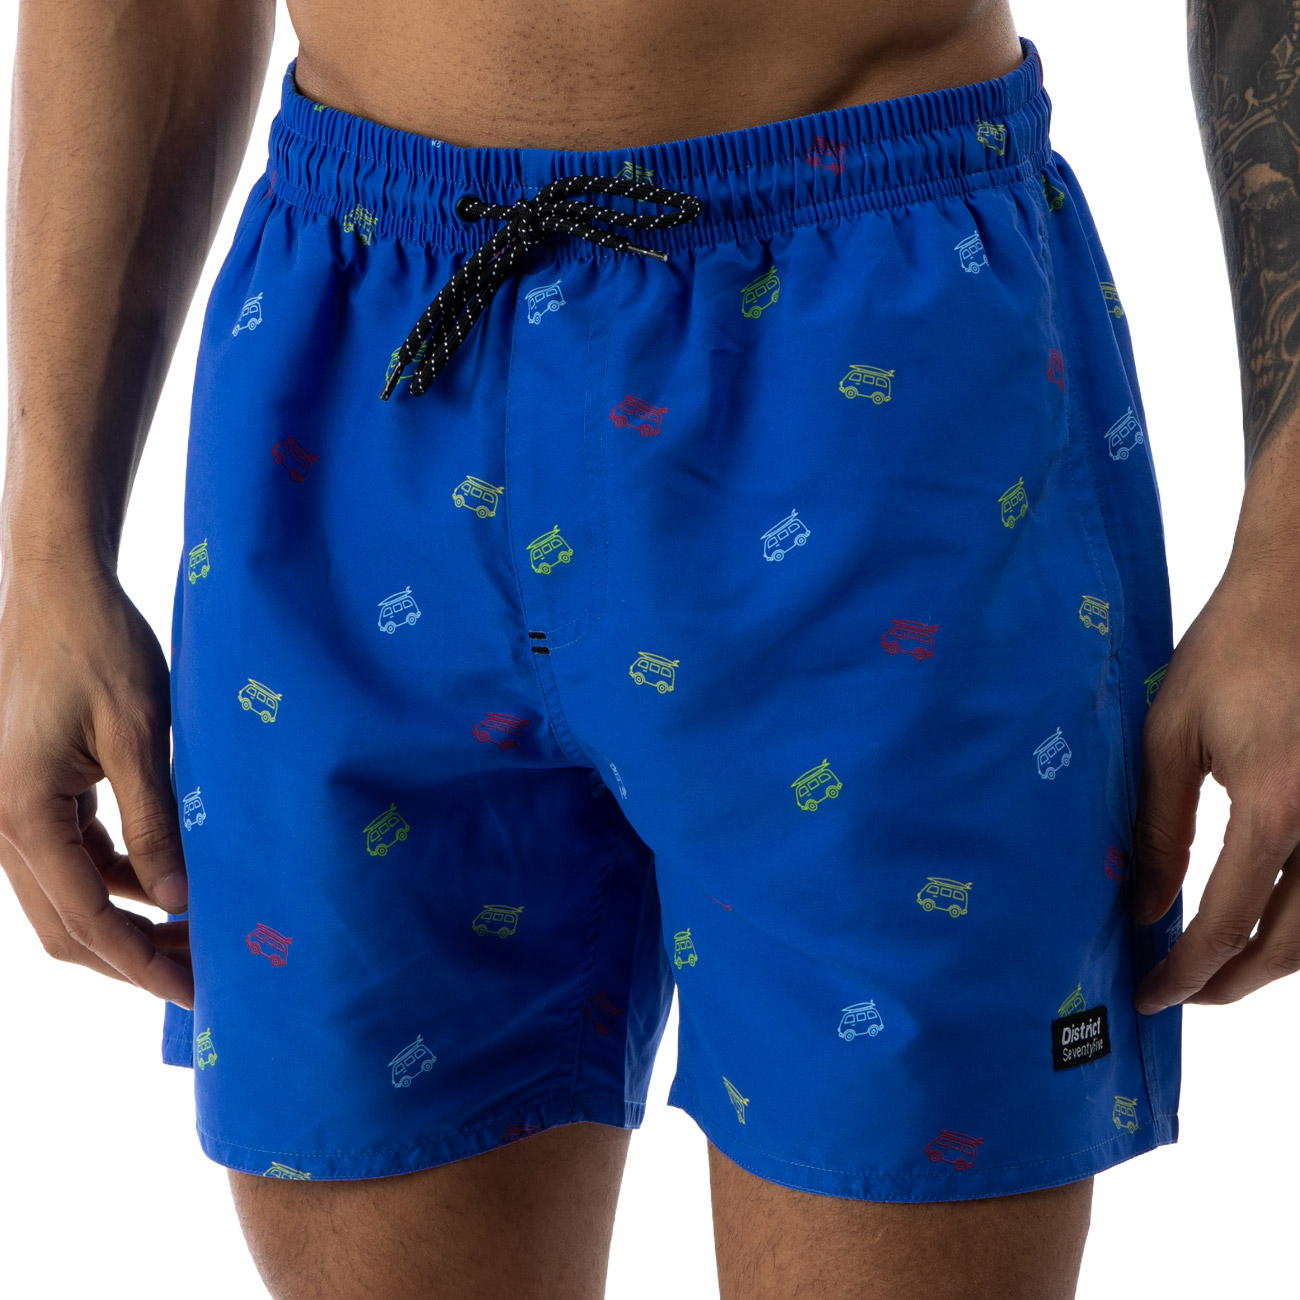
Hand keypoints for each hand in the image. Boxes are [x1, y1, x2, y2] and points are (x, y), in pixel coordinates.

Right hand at [0, 563, 191, 1007]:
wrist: (58, 586)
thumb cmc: (98, 647)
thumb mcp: (136, 734)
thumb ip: (155, 822)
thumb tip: (176, 901)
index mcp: (22, 814)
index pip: (86, 920)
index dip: (142, 964)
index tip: (194, 993)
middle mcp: (3, 823)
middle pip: (67, 925)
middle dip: (134, 958)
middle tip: (202, 976)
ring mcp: (11, 810)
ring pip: (68, 897)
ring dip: (128, 923)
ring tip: (196, 937)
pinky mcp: (32, 794)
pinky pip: (72, 859)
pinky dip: (117, 882)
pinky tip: (168, 888)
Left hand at [1131, 547, 1299, 1012]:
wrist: (1296, 595)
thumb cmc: (1229, 654)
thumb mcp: (1169, 737)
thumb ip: (1158, 830)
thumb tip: (1143, 905)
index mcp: (1276, 811)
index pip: (1226, 924)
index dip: (1184, 971)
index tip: (1150, 994)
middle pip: (1292, 945)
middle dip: (1235, 983)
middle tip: (1184, 994)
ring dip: (1276, 960)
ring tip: (1219, 968)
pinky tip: (1265, 917)